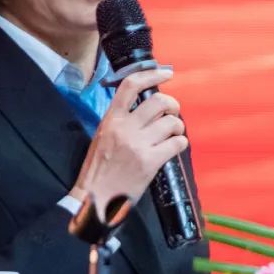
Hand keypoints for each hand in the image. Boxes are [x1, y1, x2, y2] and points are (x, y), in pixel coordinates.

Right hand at [69, 67, 187, 217]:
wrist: (93, 199)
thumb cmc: (98, 170)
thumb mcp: (102, 136)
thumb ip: (121, 121)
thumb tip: (147, 109)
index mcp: (111, 119)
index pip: (131, 85)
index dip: (152, 74)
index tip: (166, 73)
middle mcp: (125, 128)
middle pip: (159, 101)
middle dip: (173, 105)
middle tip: (174, 113)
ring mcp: (138, 145)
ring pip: (171, 122)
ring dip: (178, 127)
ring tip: (174, 134)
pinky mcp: (149, 162)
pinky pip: (177, 143)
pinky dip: (180, 143)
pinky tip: (175, 148)